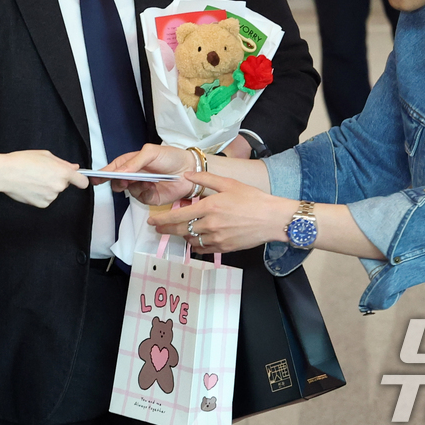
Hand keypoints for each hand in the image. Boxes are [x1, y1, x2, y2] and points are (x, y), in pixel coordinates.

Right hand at [0, 151, 87, 207]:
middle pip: (65, 185)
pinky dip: (40, 195)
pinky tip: (31, 187)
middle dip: (58, 180)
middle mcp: (59, 186)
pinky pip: (46, 199)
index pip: (82, 181)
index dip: (80, 180)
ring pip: (54, 192)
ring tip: (34, 179)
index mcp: (63, 172)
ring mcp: (51, 197)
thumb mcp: (46, 155)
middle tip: (43, 173)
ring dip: (48, 187)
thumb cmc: (23, 161)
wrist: (6, 173)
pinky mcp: (42, 204)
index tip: (78, 180)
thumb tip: (73, 167)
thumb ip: (62, 162)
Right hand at [101, 144, 195, 205]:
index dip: (104, 173)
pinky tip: (154, 188)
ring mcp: (141, 187)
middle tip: (125, 181)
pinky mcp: (150, 198)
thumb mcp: (151, 153)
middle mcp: (134, 175)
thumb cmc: (171, 157)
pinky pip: (141, 199)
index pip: (113, 168)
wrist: (190, 170)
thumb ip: (134, 161)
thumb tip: (119, 172)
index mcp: (132, 162)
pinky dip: (146, 194)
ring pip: (128, 191)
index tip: (95, 178)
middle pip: (117, 182)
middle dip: (119, 182)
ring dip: (136, 187)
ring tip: (148, 182)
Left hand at [150, 173, 293, 253]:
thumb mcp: (228, 183)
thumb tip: (187, 175)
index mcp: (208, 206)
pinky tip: (195, 241)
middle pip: (180, 231)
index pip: (177, 216)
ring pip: (191, 240)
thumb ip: (205, 179)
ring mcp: (216, 238)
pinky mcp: (224, 248)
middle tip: (157, 229)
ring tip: (179, 232)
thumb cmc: (252, 198)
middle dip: (166, 230)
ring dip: (183, 236)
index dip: (162, 219)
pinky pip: (203, 249)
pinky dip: (196, 245)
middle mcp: (209, 224)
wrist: (272, 218)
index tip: (152, 221)